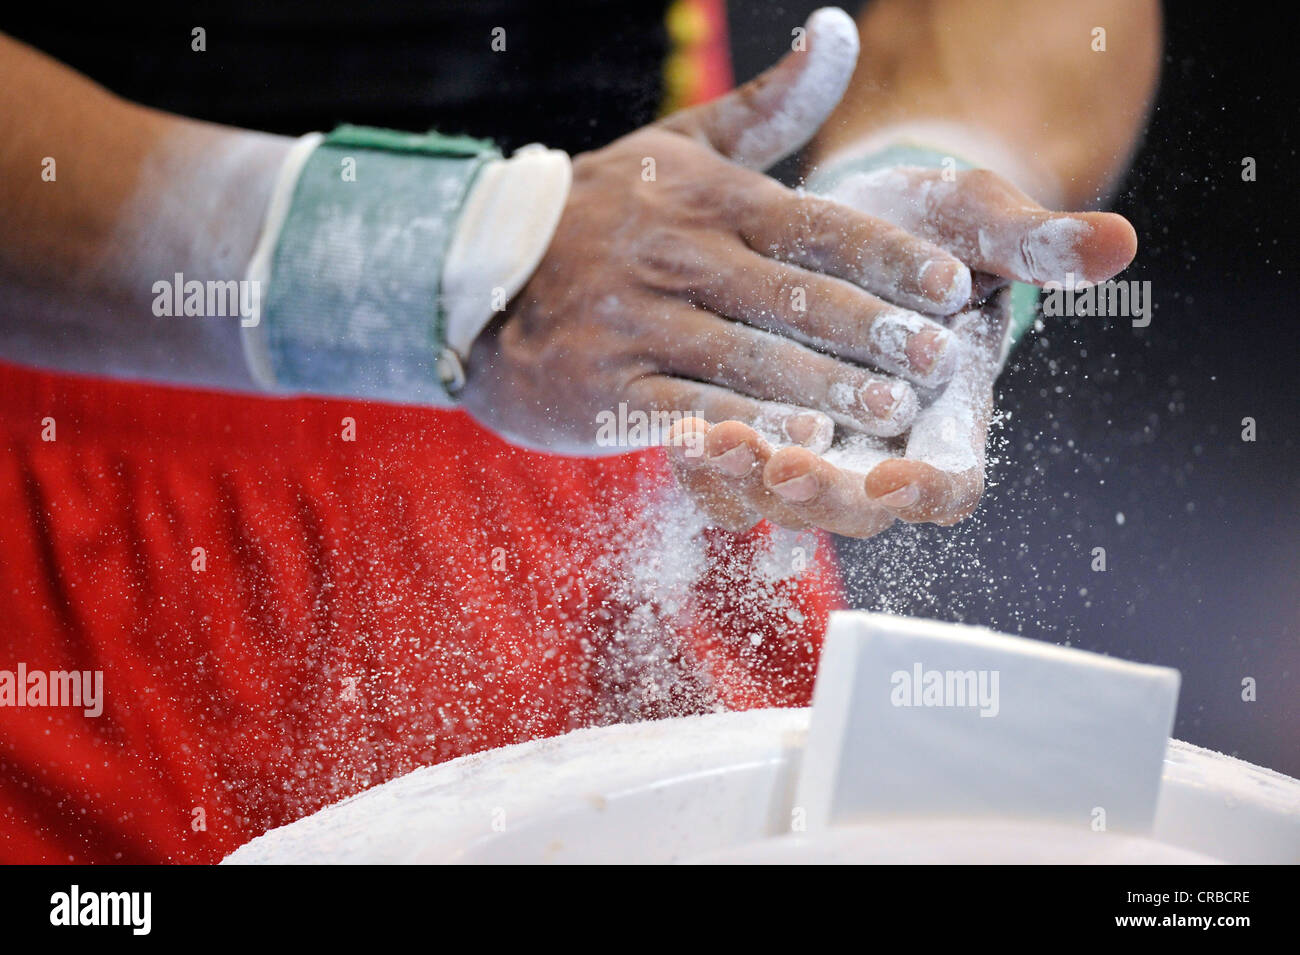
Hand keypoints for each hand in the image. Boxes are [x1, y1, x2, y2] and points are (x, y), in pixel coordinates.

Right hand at [461, 9, 977, 453]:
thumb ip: (769, 106)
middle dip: (877, 331)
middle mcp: (680, 258)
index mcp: (708, 200)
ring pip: (752, 358)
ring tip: (895, 409)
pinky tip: (805, 441)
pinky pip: (692, 409)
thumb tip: (839, 30)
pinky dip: (750, 424)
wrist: (481, 279)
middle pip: (796, 297)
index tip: (953, 287)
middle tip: (943, 361)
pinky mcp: (611, 388)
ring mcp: (641, 324)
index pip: (817, 225)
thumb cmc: (600, 214)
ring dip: (831, 386)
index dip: (890, 258)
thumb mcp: (680, 147)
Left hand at [667, 162, 1138, 537]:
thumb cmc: (939, 226)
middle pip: (856, 508)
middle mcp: (883, 448)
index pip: (950, 480)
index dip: (926, 491)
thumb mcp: (986, 224)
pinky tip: (677, 432)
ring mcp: (821, 447)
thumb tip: (1117, 243)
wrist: (866, 222)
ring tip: (704, 443)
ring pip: (783, 502)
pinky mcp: (766, 429)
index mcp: (948, 417)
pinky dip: (708, 462)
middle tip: (774, 464)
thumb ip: (1039, 245)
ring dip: (744, 485)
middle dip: (816, 493)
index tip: (892, 478)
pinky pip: (735, 473)